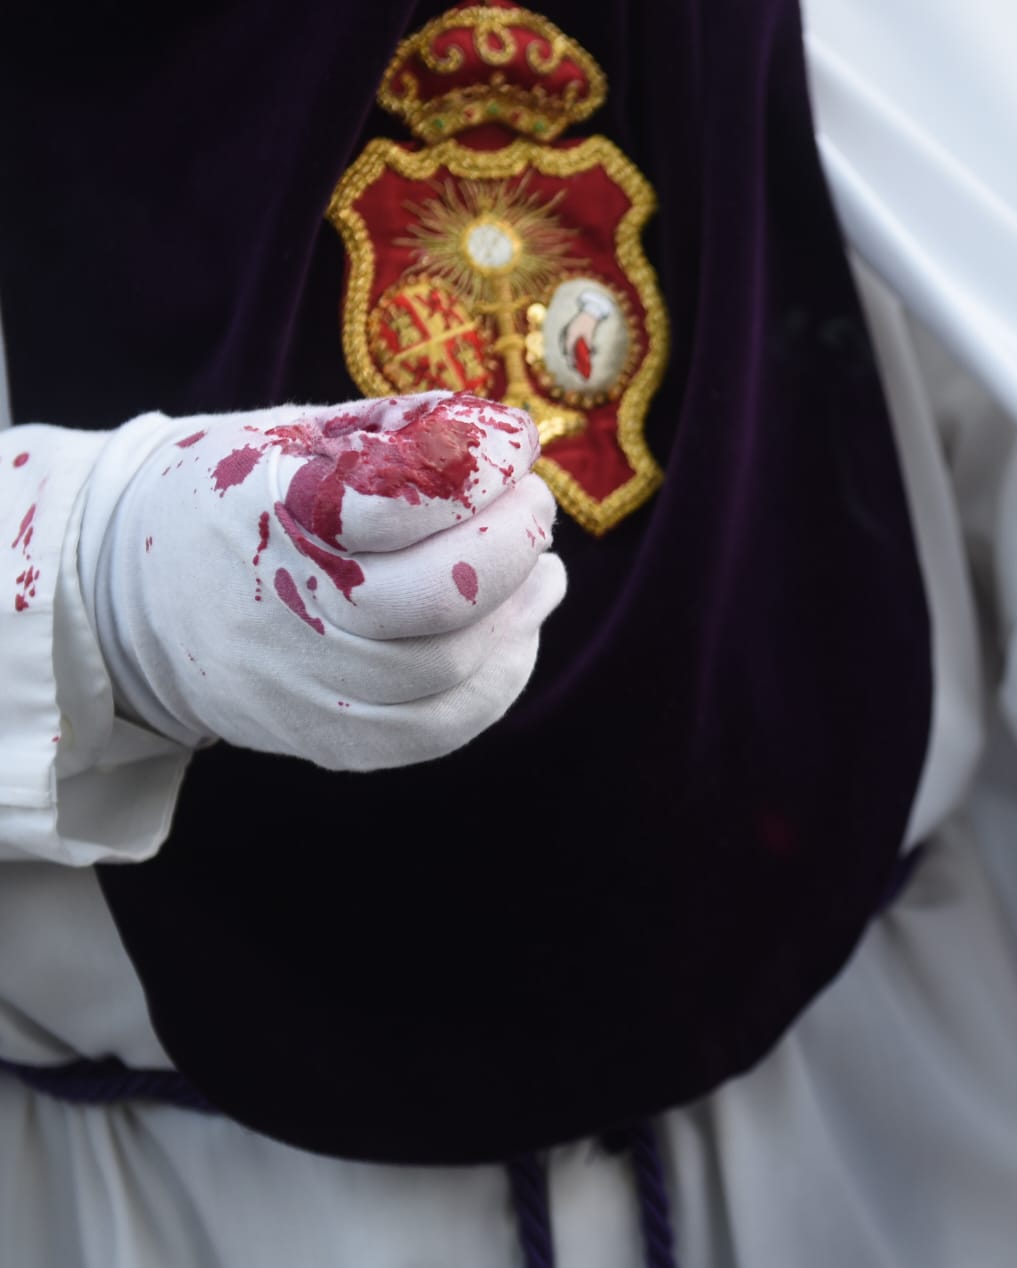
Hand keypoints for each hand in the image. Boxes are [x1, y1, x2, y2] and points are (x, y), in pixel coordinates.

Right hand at [88, 393, 565, 770]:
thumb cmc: (242, 499)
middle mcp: (282, 606)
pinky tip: (518, 636)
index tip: (516, 446)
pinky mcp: (319, 739)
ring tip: (545, 573)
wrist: (127, 595)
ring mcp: (297, 684)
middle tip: (536, 508)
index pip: (398, 499)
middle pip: (435, 597)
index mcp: (267, 511)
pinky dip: (496, 686)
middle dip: (511, 544)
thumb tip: (505, 438)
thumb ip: (395, 435)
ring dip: (518, 616)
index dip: (478, 468)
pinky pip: (431, 731)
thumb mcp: (294, 439)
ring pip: (444, 670)